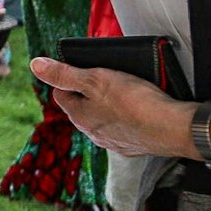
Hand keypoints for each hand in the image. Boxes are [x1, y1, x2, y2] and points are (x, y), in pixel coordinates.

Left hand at [30, 57, 194, 158]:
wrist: (174, 128)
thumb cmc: (135, 104)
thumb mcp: (95, 79)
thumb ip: (64, 73)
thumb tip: (36, 65)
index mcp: (79, 117)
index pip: (62, 94)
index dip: (71, 78)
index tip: (85, 70)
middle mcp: (93, 134)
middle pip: (83, 107)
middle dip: (92, 91)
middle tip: (109, 78)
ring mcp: (114, 142)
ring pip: (104, 118)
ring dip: (111, 104)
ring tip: (127, 90)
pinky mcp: (134, 145)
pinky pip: (125, 128)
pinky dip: (129, 117)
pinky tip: (141, 107)